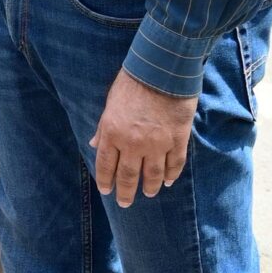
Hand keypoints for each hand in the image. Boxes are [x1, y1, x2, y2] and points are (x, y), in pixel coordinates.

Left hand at [90, 68, 197, 206]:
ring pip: (153, 174)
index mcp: (112, 133)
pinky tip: (169, 181)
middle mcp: (133, 143)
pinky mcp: (177, 139)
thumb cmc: (132, 82)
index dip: (106, 181)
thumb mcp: (110, 103)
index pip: (106, 165)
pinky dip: (172, 175)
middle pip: (128, 175)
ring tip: (149, 193)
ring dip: (150, 187)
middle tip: (125, 203)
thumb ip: (103, 127)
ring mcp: (157, 143)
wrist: (162, 69)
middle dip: (126, 192)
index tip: (107, 190)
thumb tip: (94, 144)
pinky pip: (174, 163)